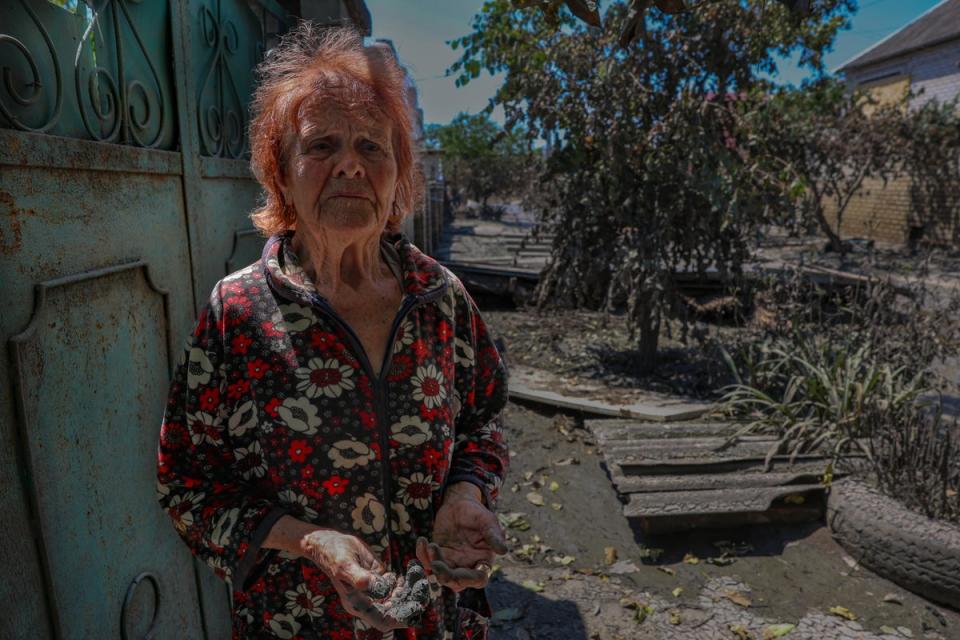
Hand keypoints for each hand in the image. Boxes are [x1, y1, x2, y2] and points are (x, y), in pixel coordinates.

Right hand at [300, 530, 421, 630]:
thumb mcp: (345, 565)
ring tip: (419, 573)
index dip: (399, 619)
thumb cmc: (334, 554)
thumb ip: (360, 578)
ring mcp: (375, 590)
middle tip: (423, 586)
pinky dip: (408, 578)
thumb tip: (377, 588)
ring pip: (400, 597)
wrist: (329, 543)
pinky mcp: (380, 578)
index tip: (414, 609)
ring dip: (412, 588)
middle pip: (395, 610)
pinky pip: (398, 584)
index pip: (382, 621)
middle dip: (411, 601)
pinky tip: (413, 566)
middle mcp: (368, 601)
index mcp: (358, 604)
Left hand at [416, 483, 507, 591]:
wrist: (459, 503)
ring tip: (429, 545)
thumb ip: (493, 534)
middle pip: (456, 582)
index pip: (479, 579)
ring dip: (432, 564)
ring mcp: (451, 562)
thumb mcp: (487, 520)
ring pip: (440, 574)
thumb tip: (503, 550)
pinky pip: (428, 562)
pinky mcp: (437, 555)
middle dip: (445, 576)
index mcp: (483, 560)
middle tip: (435, 564)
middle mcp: (467, 566)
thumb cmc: (476, 512)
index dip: (468, 580)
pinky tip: (422, 541)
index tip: (457, 573)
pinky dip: (422, 555)